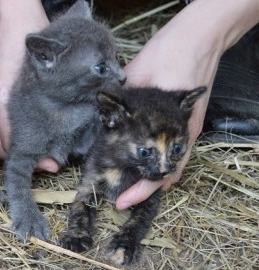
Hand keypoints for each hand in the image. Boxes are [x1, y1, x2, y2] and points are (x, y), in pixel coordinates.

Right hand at [0, 0, 57, 170]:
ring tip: (41, 150)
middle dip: (23, 157)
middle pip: (1, 145)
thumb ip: (48, 107)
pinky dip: (9, 133)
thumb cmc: (31, 43)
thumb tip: (60, 135)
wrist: (14, 19)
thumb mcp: (44, 77)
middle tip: (50, 162)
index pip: (8, 142)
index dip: (31, 158)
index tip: (50, 164)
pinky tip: (27, 132)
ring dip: (16, 146)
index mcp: (1, 98)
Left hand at [115, 0, 258, 209]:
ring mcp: (189, 127)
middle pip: (168, 175)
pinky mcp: (188, 119)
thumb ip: (121, 102)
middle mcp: (185, 133)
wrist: (201, 34)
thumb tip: (100, 118)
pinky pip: (176, 150)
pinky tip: (147, 167)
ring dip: (153, 180)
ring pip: (173, 164)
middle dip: (144, 190)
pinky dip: (162, 163)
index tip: (121, 202)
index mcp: (174, 128)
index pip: (159, 173)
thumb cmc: (170, 53)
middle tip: (121, 200)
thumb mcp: (138, 78)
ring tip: (130, 189)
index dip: (139, 191)